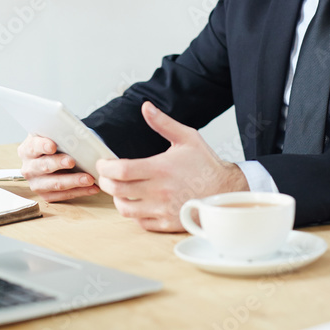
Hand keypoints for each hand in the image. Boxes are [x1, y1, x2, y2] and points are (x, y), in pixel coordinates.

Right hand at [17, 134, 99, 201]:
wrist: (54, 158)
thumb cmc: (55, 145)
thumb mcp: (52, 136)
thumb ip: (57, 134)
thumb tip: (72, 133)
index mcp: (27, 150)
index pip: (34, 147)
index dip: (42, 146)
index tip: (52, 146)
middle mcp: (29, 168)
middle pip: (44, 166)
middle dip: (59, 163)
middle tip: (72, 161)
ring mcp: (36, 184)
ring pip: (55, 184)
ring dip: (73, 181)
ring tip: (89, 179)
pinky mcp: (45, 195)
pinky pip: (64, 195)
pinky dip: (80, 191)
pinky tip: (92, 188)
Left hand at [96, 101, 247, 231]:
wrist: (225, 190)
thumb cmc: (205, 164)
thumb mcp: (187, 137)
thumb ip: (163, 123)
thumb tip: (146, 107)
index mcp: (161, 169)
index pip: (121, 170)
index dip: (105, 167)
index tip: (103, 163)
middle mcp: (159, 191)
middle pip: (117, 190)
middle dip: (105, 181)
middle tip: (106, 175)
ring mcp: (163, 209)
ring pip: (125, 209)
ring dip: (116, 199)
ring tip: (119, 189)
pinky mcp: (167, 223)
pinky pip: (140, 222)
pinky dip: (133, 213)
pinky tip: (136, 202)